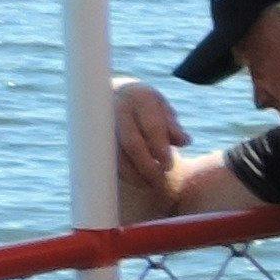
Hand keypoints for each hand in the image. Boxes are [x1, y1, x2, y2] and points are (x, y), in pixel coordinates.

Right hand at [112, 79, 190, 212]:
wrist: (112, 95)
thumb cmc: (144, 106)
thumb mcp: (161, 109)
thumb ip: (172, 125)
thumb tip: (185, 141)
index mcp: (140, 98)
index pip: (153, 128)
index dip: (161, 150)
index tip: (168, 167)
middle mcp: (118, 108)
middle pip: (132, 144)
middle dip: (147, 167)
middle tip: (159, 181)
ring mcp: (102, 122)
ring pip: (116, 155)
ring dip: (133, 175)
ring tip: (148, 185)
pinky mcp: (94, 136)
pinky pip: (106, 159)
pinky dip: (121, 172)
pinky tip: (135, 180)